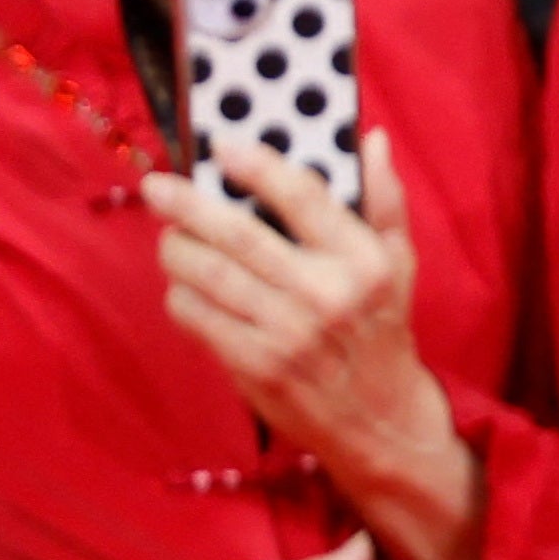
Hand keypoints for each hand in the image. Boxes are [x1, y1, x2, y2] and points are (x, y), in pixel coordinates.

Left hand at [149, 132, 460, 499]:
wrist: (378, 419)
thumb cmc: (383, 330)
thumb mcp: (399, 263)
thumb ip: (384, 199)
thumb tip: (370, 140)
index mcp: (365, 261)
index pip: (303, 197)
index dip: (257, 166)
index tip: (222, 146)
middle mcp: (326, 293)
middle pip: (238, 235)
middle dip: (188, 205)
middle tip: (158, 187)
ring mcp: (287, 333)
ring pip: (207, 275)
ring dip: (176, 250)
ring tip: (171, 238)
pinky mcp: (255, 366)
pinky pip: (196, 316)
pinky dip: (180, 295)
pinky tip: (186, 287)